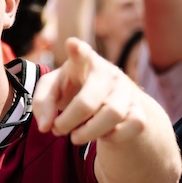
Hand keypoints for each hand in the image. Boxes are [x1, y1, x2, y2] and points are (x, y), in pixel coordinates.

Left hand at [32, 37, 149, 144]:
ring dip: (88, 133)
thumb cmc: (75, 89)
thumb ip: (42, 103)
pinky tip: (102, 134)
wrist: (109, 101)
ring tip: (76, 136)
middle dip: (69, 121)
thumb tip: (45, 127)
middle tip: (58, 130)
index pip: (81, 51)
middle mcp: (108, 72)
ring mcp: (126, 90)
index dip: (77, 49)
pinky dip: (113, 137)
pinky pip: (132, 126)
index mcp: (83, 61)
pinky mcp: (139, 108)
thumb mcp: (53, 90)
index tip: (72, 45)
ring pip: (112, 115)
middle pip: (88, 101)